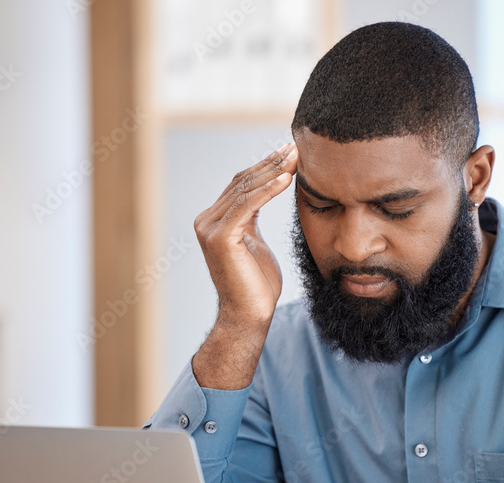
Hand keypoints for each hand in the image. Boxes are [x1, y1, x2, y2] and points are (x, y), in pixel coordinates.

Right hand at [194, 144, 296, 327]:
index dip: (267, 166)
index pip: (243, 184)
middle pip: (243, 183)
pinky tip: (287, 179)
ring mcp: (210, 228)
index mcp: (215, 220)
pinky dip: (268, 190)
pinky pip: (247, 206)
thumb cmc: (257, 284)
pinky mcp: (220, 237)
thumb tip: (267, 189)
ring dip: (274, 171)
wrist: (249, 315)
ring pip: (246, 190)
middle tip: (296, 147)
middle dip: (272, 163)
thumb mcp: (255, 242)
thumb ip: (253, 216)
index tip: (290, 152)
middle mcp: (207, 220)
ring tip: (296, 158)